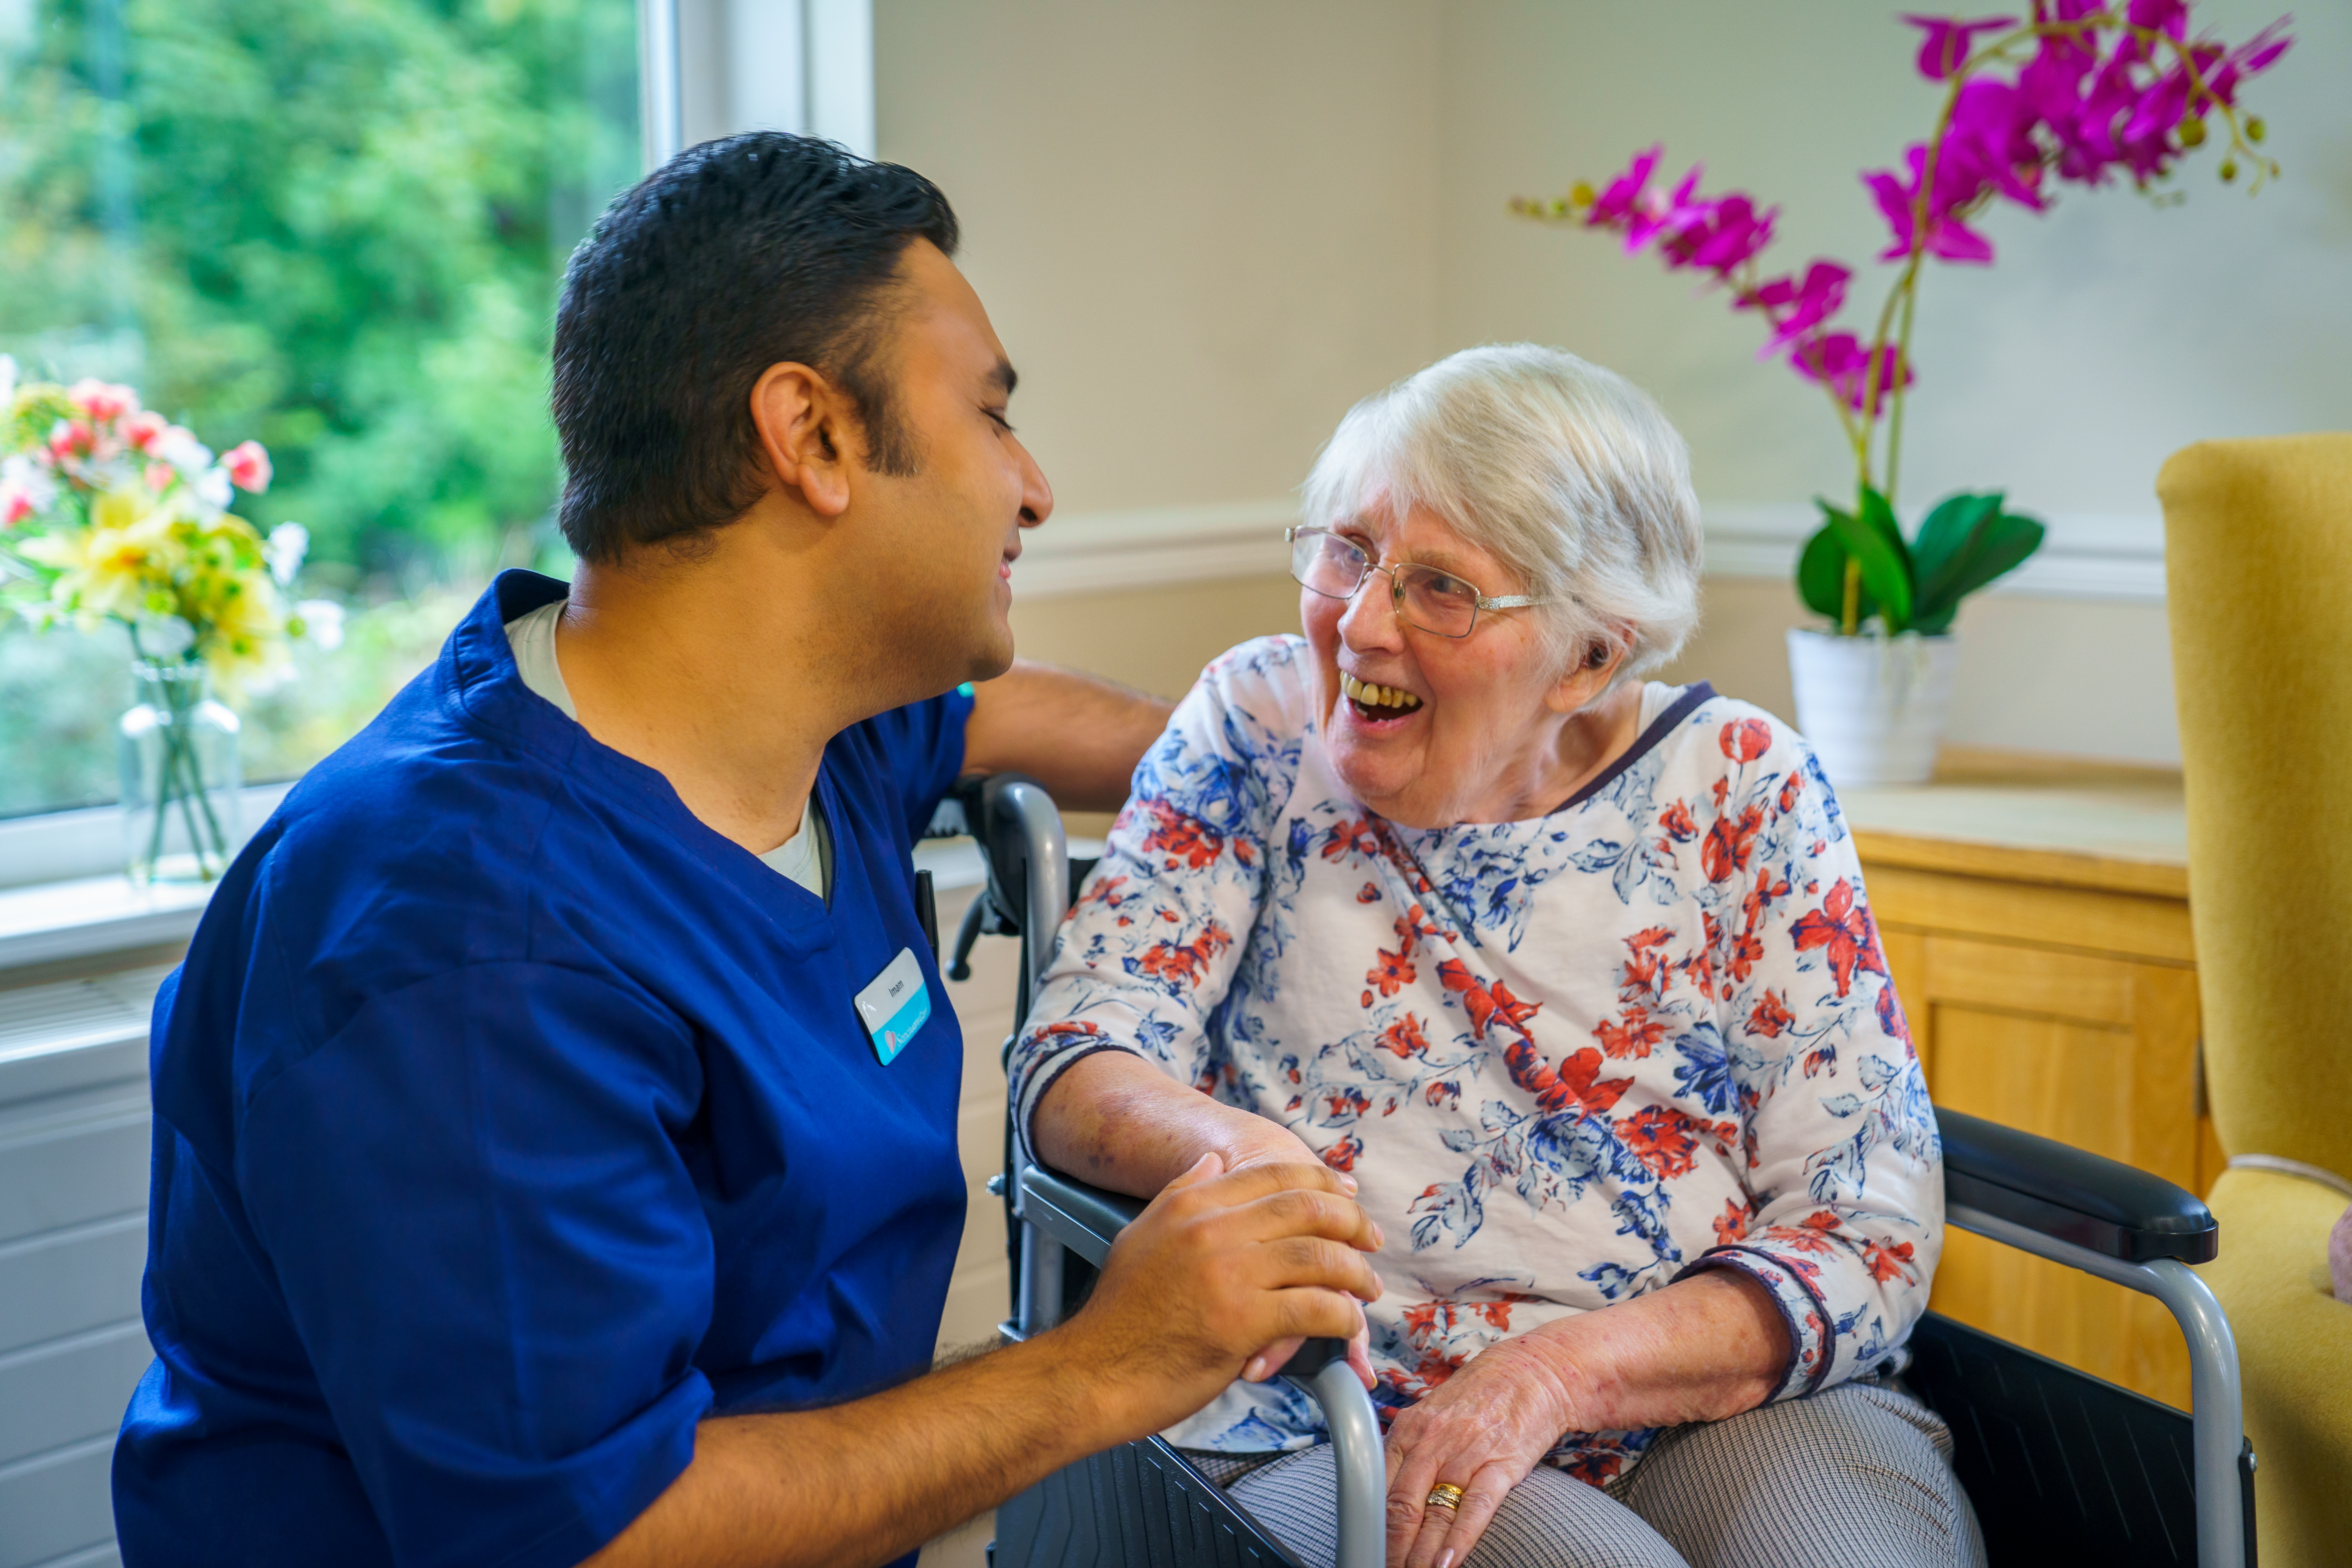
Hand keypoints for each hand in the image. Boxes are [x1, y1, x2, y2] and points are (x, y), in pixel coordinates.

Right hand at [1058, 1153, 1384, 1437]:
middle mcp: (1212, 1229)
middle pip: (1307, 1208)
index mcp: (1191, 1204)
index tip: (1349, 1196)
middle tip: (1370, 1242)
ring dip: (1355, 1273)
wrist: (1093, 1373)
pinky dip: (1341, 1317)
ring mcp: (1228, 1274)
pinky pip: (1314, 1309)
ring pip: (1318, 1257)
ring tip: (1366, 1289)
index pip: (1275, 1175)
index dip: (1323, 1181)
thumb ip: (1181, 1193)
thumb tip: (1215, 1162)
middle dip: (1351, 1223)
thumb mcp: (1141, 1234)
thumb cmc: (1120, 1315)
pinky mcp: (1242, 1322)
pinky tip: (1347, 1326)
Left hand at [1381, 1330, 1578, 1567]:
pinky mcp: (1501, 1464)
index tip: (1368, 1548)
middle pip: (1401, 1505)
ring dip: (1420, 1554)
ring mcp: (1466, 1452)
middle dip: (1392, 1547)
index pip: (1377, 1485)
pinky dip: (1459, 1540)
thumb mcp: (1432, 1414)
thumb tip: (1383, 1492)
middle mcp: (1432, 1441)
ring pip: (1435, 1512)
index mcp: (1408, 1429)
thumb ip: (1408, 1450)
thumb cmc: (1480, 1395)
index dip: (1371, 1525)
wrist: (1533, 1372)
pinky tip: (1447, 1564)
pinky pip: (1475, 1508)